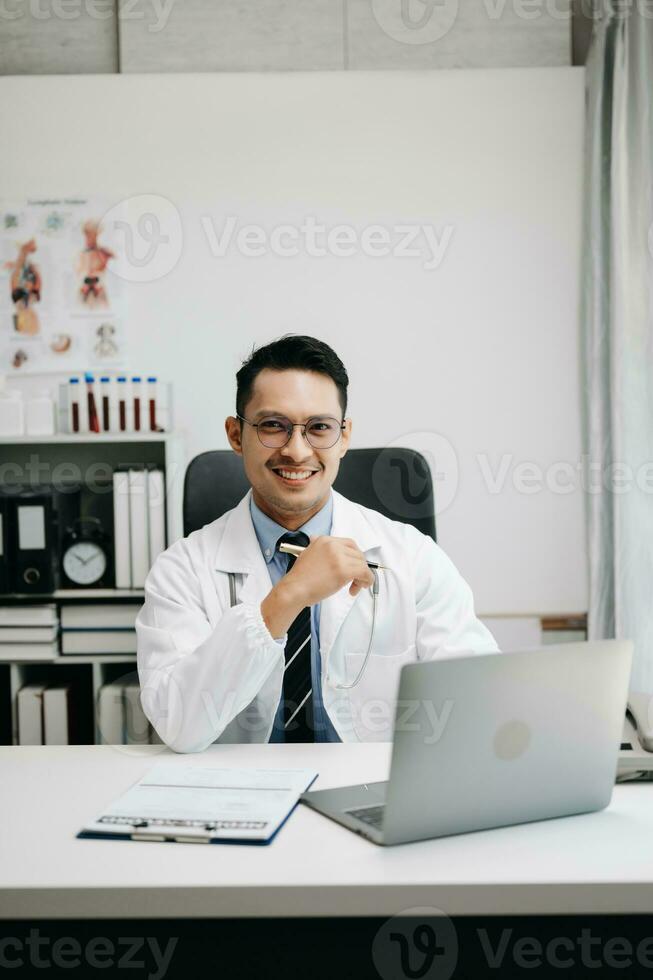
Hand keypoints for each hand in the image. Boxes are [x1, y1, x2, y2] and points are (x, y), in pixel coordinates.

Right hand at [260, 535, 374, 638]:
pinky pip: (365, 573)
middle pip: (358, 553)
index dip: (354, 557)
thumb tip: (317, 542)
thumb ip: (317, 548)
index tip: (353, 567)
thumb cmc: (300, 578)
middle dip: (359, 567)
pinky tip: (360, 587)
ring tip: (354, 587)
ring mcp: (339, 557)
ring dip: (362, 576)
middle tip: (355, 579)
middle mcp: (333, 545)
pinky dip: (367, 580)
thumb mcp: (307, 554)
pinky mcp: (344, 570)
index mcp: (324, 540)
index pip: (349, 544)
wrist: (294, 590)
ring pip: (362, 563)